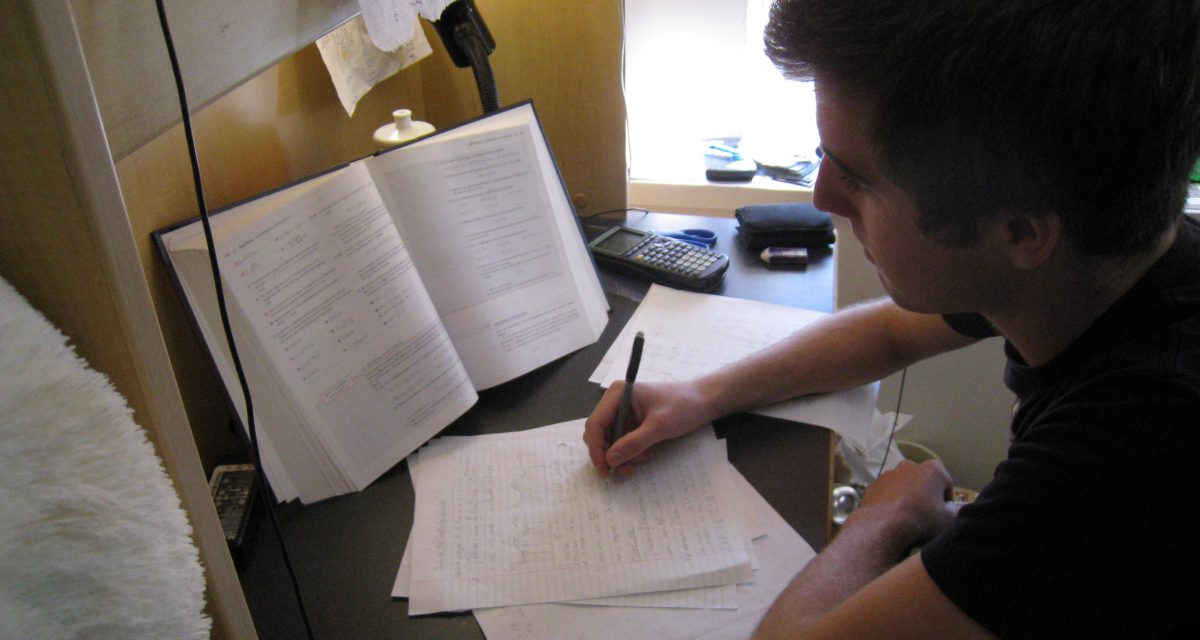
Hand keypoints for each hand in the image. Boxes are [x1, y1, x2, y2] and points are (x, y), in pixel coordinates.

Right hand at [582, 379, 714, 476]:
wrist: (705, 401)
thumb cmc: (684, 406)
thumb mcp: (659, 426)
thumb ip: (634, 443)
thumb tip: (610, 460)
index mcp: (617, 394)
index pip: (595, 423)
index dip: (596, 449)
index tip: (605, 469)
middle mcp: (616, 402)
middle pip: (600, 434)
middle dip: (610, 454)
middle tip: (624, 470)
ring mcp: (625, 413)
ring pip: (611, 441)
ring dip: (623, 455)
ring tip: (642, 460)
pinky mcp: (634, 423)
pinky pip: (623, 442)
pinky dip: (631, 452)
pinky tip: (647, 454)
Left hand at [854, 459, 958, 553]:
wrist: (883, 524)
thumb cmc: (921, 518)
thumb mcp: (947, 519)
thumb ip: (954, 511)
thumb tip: (951, 508)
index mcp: (933, 468)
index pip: (947, 484)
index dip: (947, 501)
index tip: (943, 515)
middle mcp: (910, 465)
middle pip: (923, 482)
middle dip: (926, 496)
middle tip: (925, 516)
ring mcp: (888, 473)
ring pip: (904, 486)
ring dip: (907, 497)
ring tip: (907, 517)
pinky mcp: (873, 484)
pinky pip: (887, 493)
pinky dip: (890, 501)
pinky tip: (891, 517)